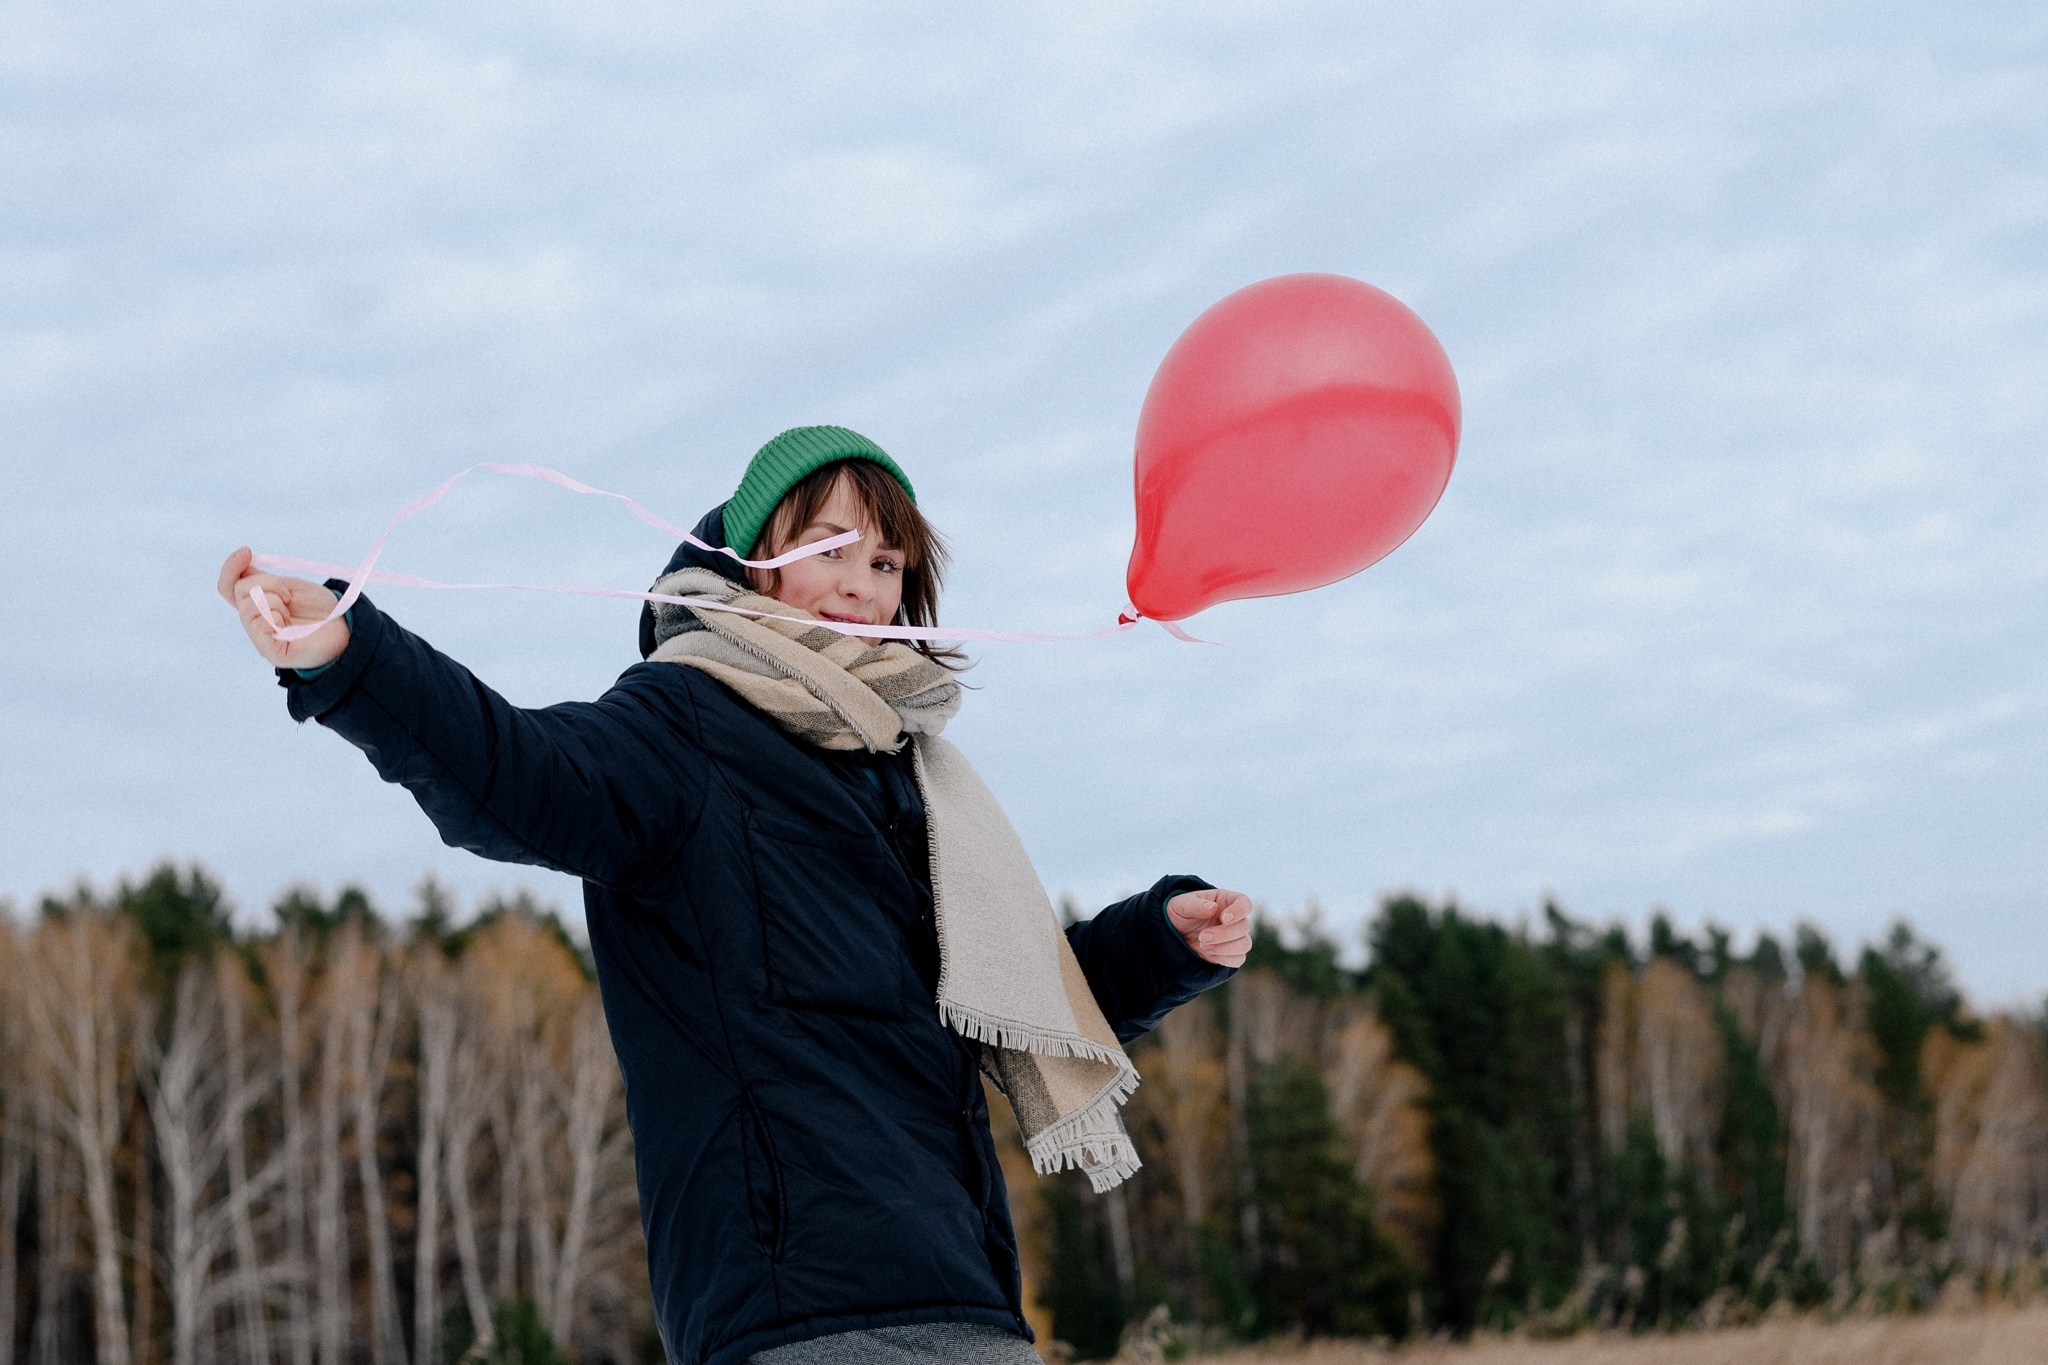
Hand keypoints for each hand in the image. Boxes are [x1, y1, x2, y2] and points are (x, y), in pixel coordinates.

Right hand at [217, 546, 349, 670]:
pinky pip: (258, 625)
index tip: (247, 551)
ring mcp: (261, 638)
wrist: (346, 627)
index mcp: (257, 606)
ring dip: (275, 601)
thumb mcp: (289, 586)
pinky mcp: (271, 652)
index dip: (231, 567)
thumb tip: (242, 563)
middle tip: (289, 595)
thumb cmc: (321, 609)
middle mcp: (254, 622)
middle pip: (240, 590)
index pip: (228, 586)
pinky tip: (288, 624)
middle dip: (268, 583)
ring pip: (249, 606)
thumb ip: (262, 580)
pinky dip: (274, 617)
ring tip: (291, 613)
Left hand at [1166, 888, 1252, 967]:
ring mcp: (1233, 937)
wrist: (1173, 932)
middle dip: (1223, 934)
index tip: (1224, 918)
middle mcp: (1234, 919)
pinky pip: (1238, 959)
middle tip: (1202, 937)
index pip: (1244, 903)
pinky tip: (1208, 953)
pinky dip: (1224, 959)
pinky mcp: (1229, 954)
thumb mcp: (1181, 904)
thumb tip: (1213, 908)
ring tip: (1203, 945)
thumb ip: (1196, 905)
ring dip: (1224, 948)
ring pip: (1244, 944)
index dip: (1239, 911)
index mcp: (1226, 900)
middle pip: (1243, 927)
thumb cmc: (1179, 912)